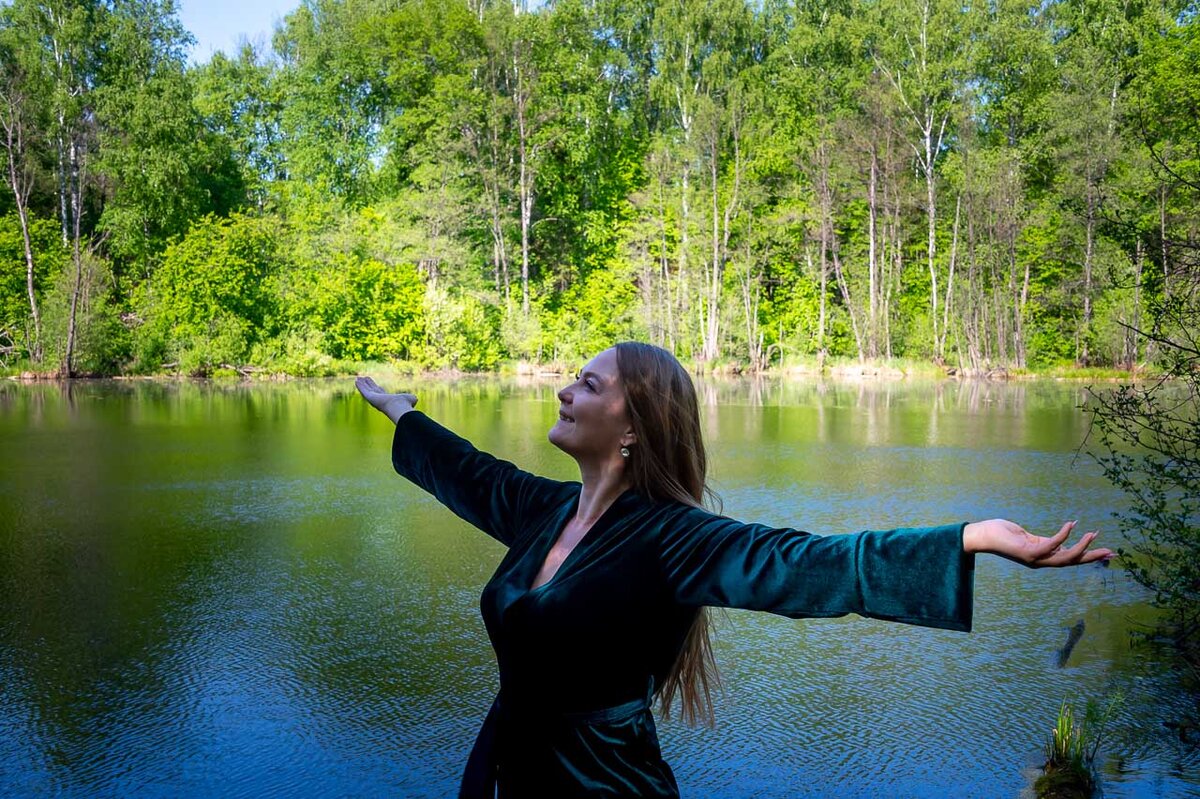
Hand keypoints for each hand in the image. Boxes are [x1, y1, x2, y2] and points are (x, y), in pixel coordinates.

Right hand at [355, 376, 416, 423]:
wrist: (399, 407)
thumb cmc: (405, 405)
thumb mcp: (410, 399)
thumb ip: (411, 398)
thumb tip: (415, 399)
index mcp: (388, 400)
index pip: (381, 392)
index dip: (377, 388)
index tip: (375, 385)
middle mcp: (380, 399)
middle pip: (372, 390)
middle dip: (368, 385)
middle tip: (364, 379)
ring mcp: (374, 398)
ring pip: (366, 390)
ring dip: (362, 384)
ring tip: (358, 378)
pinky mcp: (370, 397)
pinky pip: (363, 390)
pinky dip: (360, 386)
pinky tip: (356, 381)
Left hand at [962, 519, 1114, 567]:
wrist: (982, 536)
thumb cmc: (1002, 533)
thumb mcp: (1028, 538)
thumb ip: (1045, 542)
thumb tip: (1061, 541)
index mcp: (1043, 557)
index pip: (1070, 559)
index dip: (1089, 556)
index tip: (1107, 553)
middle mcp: (1041, 561)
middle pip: (1072, 562)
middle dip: (1092, 557)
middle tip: (1112, 552)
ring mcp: (1035, 558)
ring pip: (1064, 557)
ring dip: (1081, 547)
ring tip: (1094, 534)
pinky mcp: (1028, 551)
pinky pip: (1051, 544)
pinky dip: (1063, 535)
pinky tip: (1071, 524)